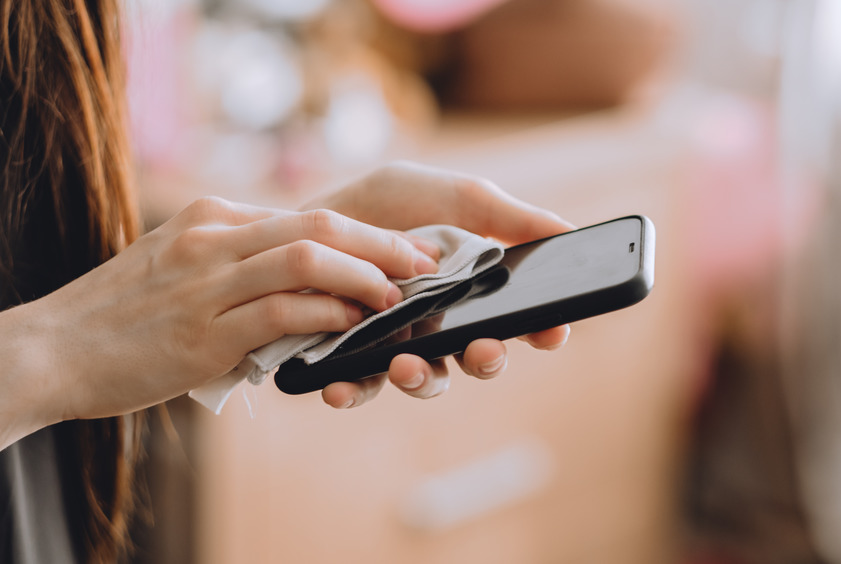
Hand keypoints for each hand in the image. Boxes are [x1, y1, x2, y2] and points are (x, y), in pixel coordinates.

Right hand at [0, 196, 439, 439]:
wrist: (53, 348)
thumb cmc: (124, 314)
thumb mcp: (180, 266)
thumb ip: (237, 262)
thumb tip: (304, 274)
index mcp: (213, 220)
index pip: (307, 214)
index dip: (368, 231)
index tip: (408, 245)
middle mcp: (214, 240)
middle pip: (319, 225)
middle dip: (382, 243)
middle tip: (425, 262)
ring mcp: (207, 284)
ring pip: (305, 259)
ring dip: (363, 275)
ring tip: (399, 294)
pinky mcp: (203, 332)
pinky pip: (280, 313)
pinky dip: (324, 315)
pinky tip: (351, 324)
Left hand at [302, 161, 573, 408]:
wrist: (305, 217)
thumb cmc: (384, 206)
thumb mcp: (451, 197)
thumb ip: (507, 216)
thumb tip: (570, 231)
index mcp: (475, 291)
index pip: (521, 320)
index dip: (543, 330)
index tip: (552, 330)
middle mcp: (444, 325)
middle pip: (480, 357)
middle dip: (487, 360)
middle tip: (483, 349)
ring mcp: (400, 345)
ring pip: (427, 379)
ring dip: (423, 380)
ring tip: (406, 365)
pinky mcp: (352, 360)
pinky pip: (362, 387)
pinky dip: (353, 391)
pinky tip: (339, 387)